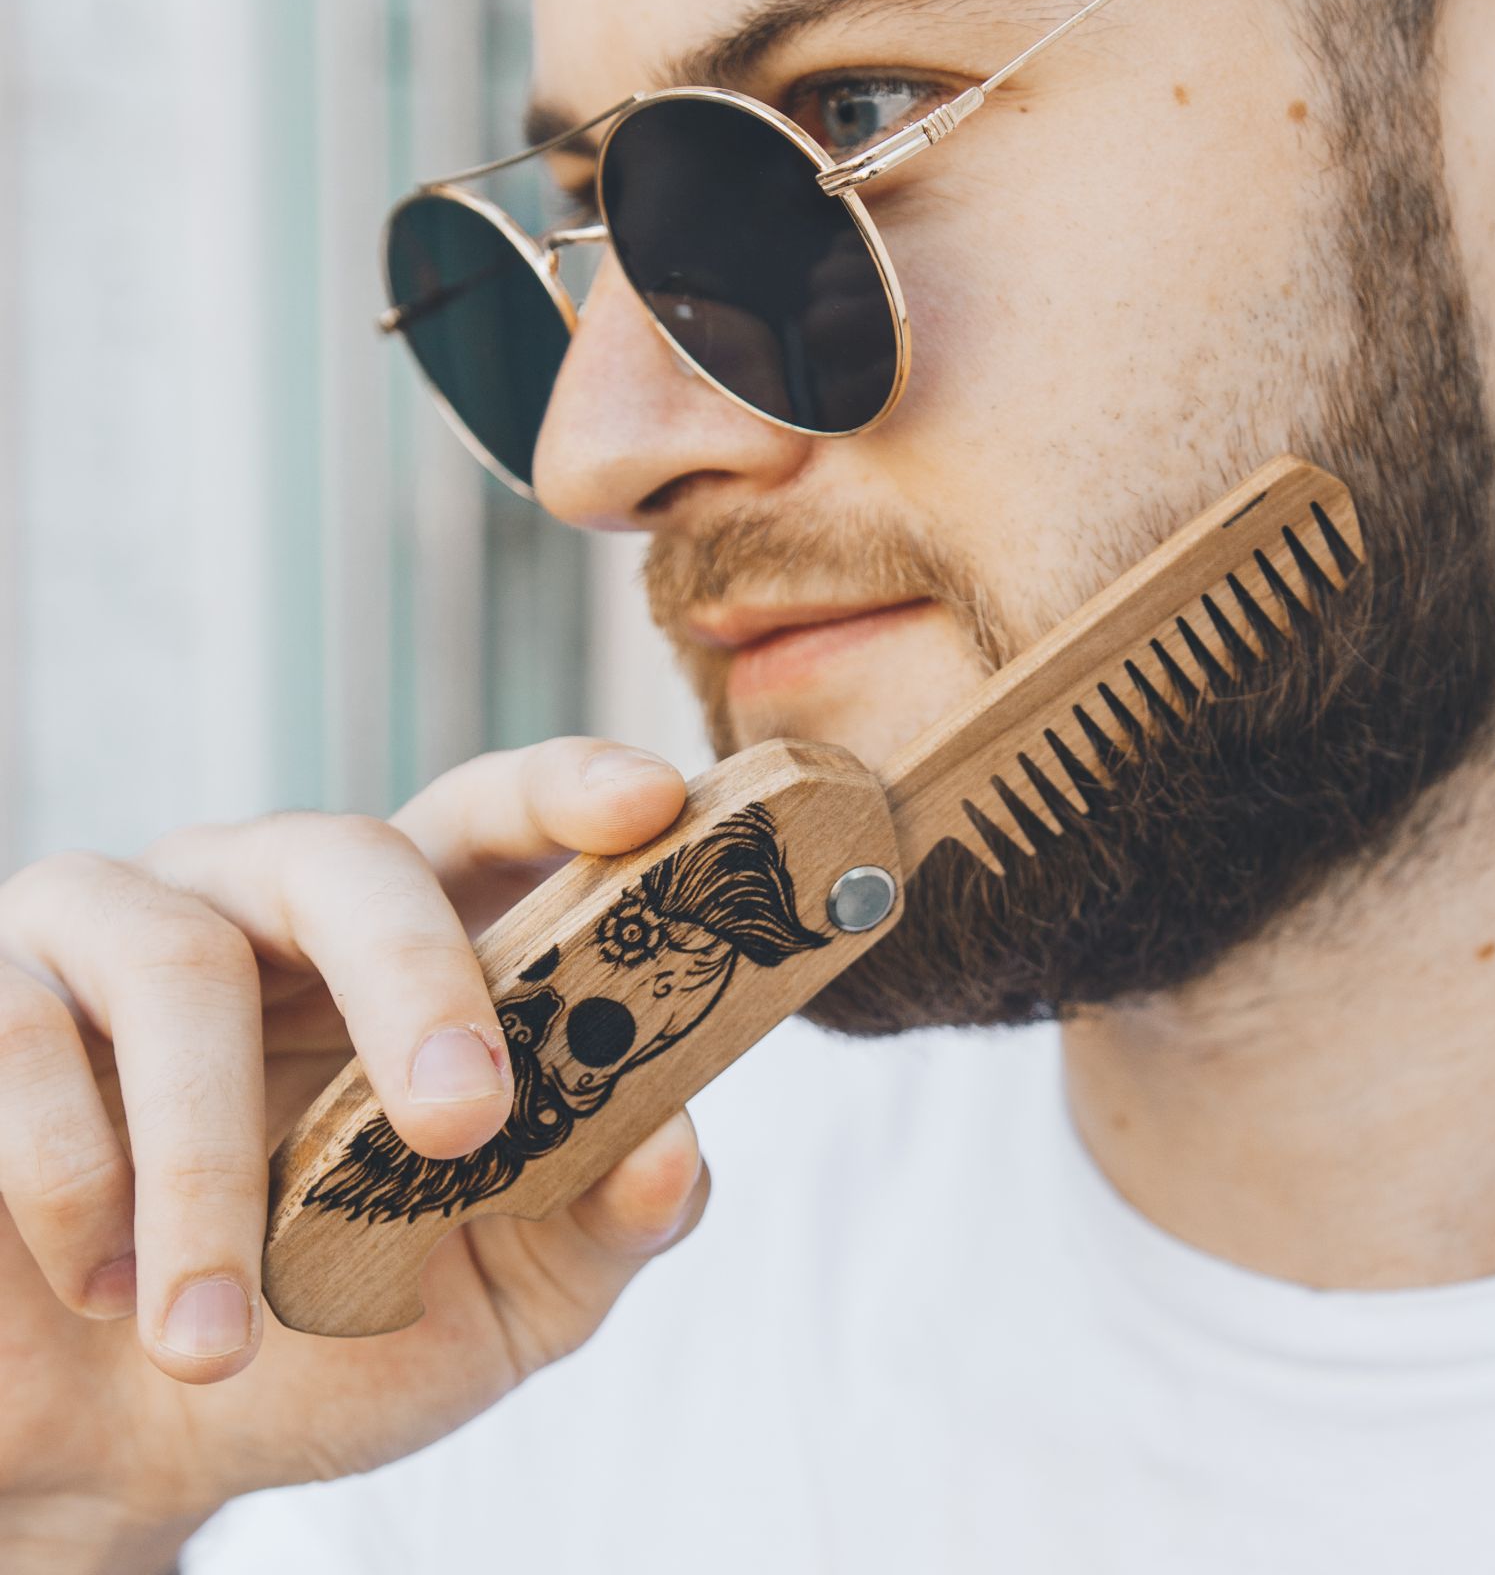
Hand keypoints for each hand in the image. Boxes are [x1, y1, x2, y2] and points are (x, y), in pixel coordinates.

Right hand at [0, 738, 704, 1564]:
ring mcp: (112, 931)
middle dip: (415, 980)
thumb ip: (600, 1218)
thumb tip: (678, 1152)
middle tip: (459, 1123)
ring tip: (217, 1334)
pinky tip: (97, 1288)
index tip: (650, 804)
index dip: (567, 791)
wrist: (114, 1453)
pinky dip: (70, 1180)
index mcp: (407, 944)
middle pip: (347, 857)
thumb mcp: (502, 1298)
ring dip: (207, 1169)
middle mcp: (264, 903)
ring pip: (178, 964)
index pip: (491, 818)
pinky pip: (19, 1037)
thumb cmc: (329, 1344)